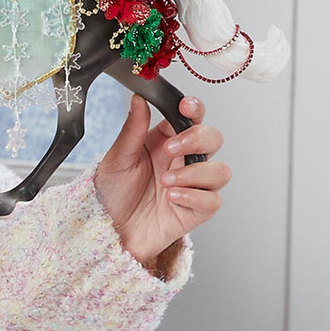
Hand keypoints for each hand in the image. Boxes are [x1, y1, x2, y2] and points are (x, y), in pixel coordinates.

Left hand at [93, 95, 228, 272]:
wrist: (109, 231)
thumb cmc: (113, 194)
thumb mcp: (117, 159)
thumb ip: (131, 129)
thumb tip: (139, 99)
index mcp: (166, 140)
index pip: (192, 117)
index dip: (195, 109)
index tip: (185, 107)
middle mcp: (184, 160)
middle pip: (214, 139)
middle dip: (197, 140)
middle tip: (172, 149)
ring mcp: (193, 186)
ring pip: (220, 171)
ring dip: (195, 173)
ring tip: (167, 182)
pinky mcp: (196, 211)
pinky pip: (212, 201)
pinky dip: (193, 197)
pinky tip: (172, 198)